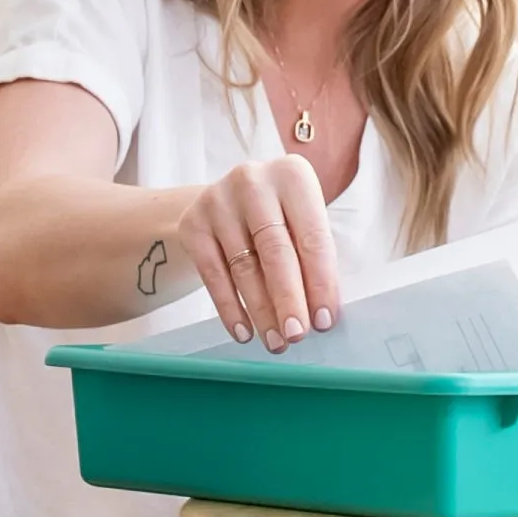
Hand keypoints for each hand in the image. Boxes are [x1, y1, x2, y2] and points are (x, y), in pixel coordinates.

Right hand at [175, 158, 338, 348]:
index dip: (321, 282)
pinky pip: (213, 274)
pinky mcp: (192, 223)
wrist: (225, 202)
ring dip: (261, 311)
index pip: (312, 237)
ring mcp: (218, 200)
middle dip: (289, 299)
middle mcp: (253, 181)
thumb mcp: (302, 222)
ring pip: (244, 267)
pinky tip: (243, 331)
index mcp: (293, 175)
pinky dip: (229, 308)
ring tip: (275, 341)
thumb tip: (322, 314)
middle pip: (275, 251)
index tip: (325, 320)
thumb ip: (314, 258)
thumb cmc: (279, 218)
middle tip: (297, 334)